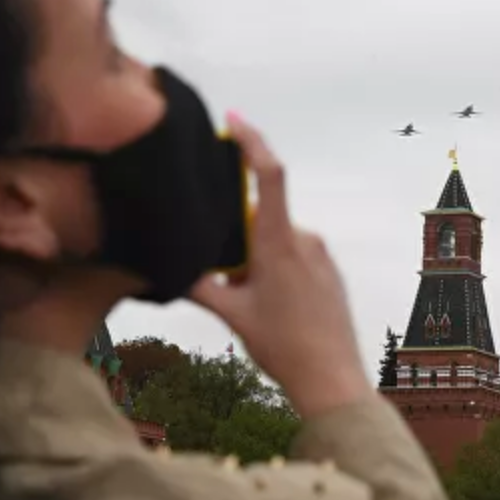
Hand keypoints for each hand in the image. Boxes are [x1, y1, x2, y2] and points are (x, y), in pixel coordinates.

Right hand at [188, 112, 370, 418]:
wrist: (332, 379)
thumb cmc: (282, 347)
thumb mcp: (232, 316)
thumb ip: (198, 286)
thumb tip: (167, 267)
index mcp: (279, 242)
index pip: (268, 174)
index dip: (252, 141)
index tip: (234, 121)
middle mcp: (304, 240)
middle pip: (261, 219)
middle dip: (240, 241)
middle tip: (232, 284)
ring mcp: (321, 254)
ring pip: (277, 242)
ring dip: (258, 262)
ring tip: (256, 307)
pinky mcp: (330, 271)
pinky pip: (296, 257)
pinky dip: (277, 272)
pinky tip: (276, 311)